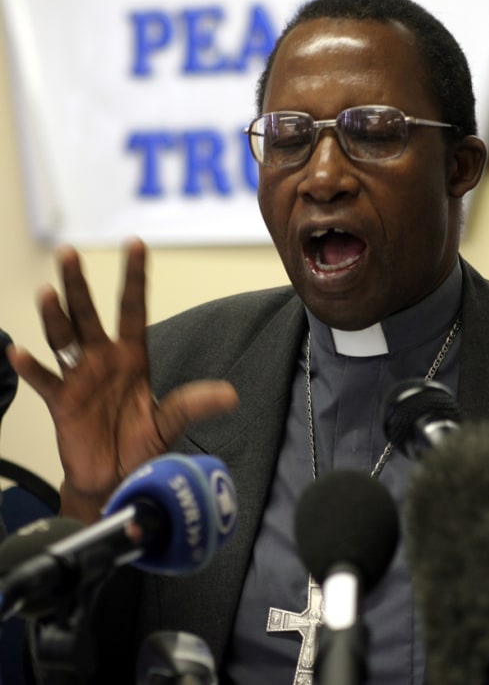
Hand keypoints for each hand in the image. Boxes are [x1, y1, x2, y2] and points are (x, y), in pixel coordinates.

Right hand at [8, 238, 238, 522]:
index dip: (134, 277)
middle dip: (79, 284)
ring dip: (54, 315)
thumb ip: (194, 404)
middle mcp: (103, 358)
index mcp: (132, 356)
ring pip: (63, 337)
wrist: (116, 479)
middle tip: (69, 252)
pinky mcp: (62, 402)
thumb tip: (232, 396)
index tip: (135, 244)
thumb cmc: (141, 445)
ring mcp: (80, 377)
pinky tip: (20, 353)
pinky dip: (32, 368)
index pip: (133, 307)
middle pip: (89, 313)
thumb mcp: (170, 422)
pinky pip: (45, 381)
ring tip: (48, 292)